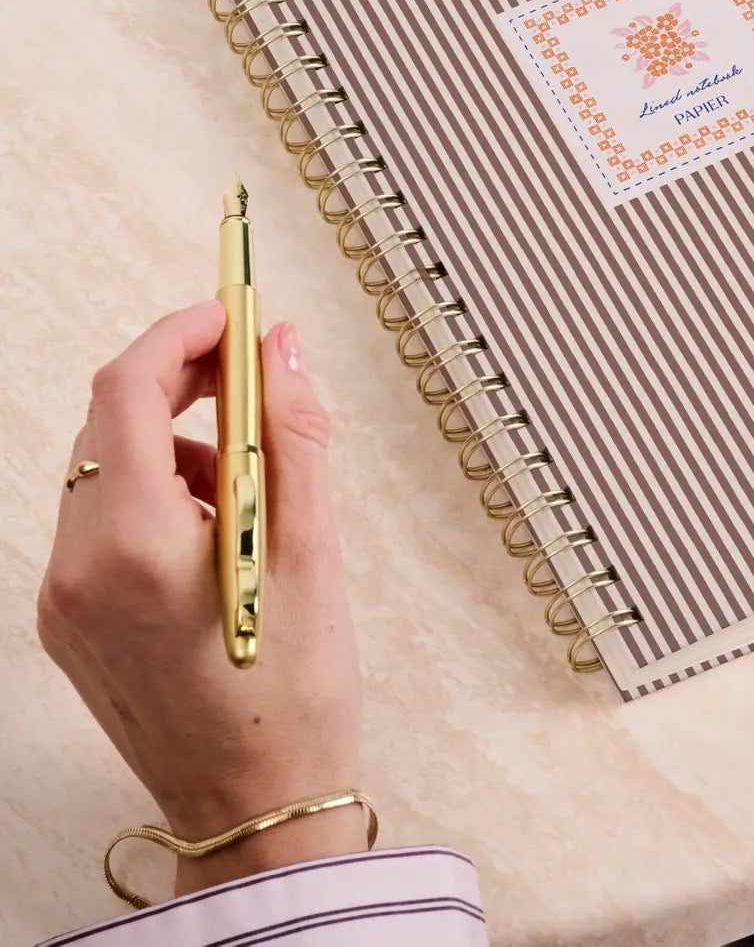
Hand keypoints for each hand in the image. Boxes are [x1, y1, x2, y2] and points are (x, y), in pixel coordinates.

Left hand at [38, 303, 364, 897]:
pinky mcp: (70, 624)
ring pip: (104, 471)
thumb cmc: (296, 694)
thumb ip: (294, 436)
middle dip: (181, 386)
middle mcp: (79, 570)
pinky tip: (217, 533)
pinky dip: (155, 497)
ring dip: (173, 445)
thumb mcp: (314, 552)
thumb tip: (281, 348)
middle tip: (254, 382)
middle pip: (107, 425)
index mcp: (136, 547)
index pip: (126, 390)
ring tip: (251, 488)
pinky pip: (101, 523)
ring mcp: (65, 601)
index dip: (181, 336)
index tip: (233, 319)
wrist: (257, 808)